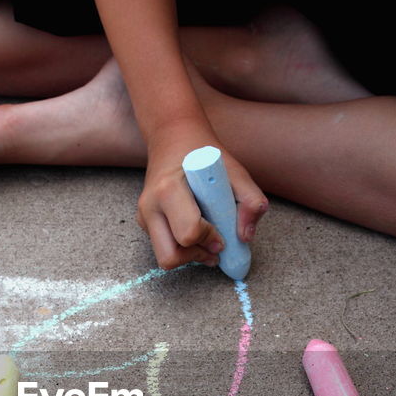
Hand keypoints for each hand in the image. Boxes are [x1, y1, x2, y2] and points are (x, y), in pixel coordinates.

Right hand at [137, 124, 267, 269]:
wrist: (174, 139)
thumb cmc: (204, 156)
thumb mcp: (235, 171)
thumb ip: (251, 200)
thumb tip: (245, 237)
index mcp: (168, 190)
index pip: (189, 233)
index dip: (211, 240)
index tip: (224, 236)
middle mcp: (150, 206)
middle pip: (169, 256)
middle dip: (196, 257)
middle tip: (216, 248)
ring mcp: (144, 216)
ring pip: (166, 256)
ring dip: (190, 256)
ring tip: (208, 241)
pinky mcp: (145, 222)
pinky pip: (164, 247)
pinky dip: (183, 248)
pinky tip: (197, 231)